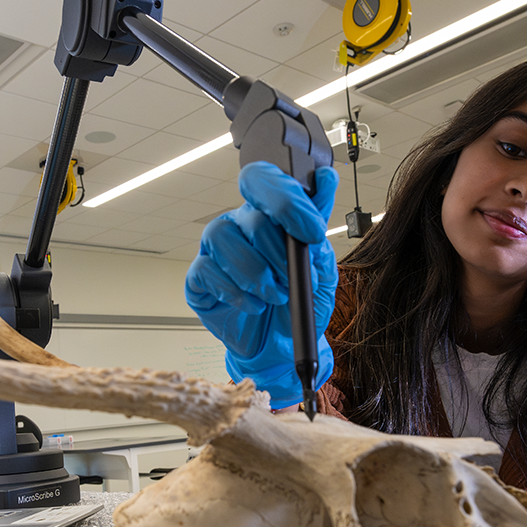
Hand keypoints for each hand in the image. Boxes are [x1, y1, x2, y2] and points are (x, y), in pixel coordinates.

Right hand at [185, 162, 338, 407]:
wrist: (281, 348)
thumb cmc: (298, 304)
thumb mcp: (321, 268)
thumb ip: (319, 225)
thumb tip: (327, 178)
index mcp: (268, 214)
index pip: (264, 181)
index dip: (286, 201)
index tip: (312, 234)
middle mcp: (239, 225)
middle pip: (250, 216)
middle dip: (278, 253)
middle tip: (293, 280)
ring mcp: (215, 251)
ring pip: (222, 238)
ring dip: (255, 273)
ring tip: (275, 296)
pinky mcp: (199, 280)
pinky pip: (205, 271)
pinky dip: (234, 291)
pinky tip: (253, 305)